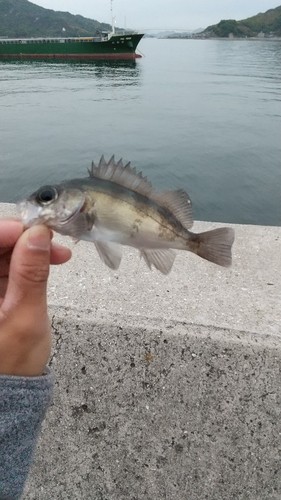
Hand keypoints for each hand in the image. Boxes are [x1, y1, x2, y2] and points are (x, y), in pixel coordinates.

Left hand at [0, 219, 70, 376]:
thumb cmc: (12, 363)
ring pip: (2, 253)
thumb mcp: (25, 318)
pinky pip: (7, 265)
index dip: (5, 232)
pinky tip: (48, 261)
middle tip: (53, 241)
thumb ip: (31, 275)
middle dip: (22, 239)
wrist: (10, 390)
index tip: (34, 230)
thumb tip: (37, 234)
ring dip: (28, 248)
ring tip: (58, 254)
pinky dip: (28, 260)